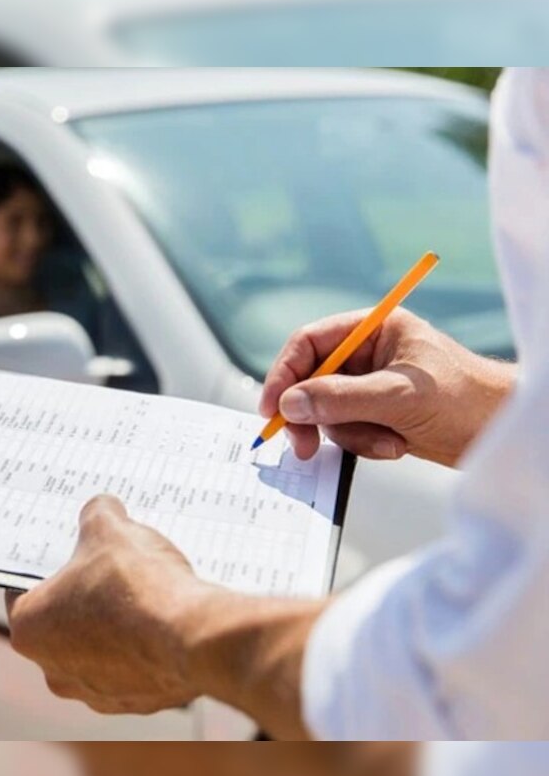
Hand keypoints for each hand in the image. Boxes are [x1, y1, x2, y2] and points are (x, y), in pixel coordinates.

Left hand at [5, 495, 213, 714]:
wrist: (192, 636)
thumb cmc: (136, 586)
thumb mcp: (109, 529)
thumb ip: (97, 515)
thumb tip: (102, 510)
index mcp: (29, 629)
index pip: (23, 591)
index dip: (45, 568)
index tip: (66, 554)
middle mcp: (54, 670)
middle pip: (61, 623)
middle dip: (83, 597)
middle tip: (108, 570)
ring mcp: (95, 693)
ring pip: (98, 650)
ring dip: (114, 627)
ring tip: (143, 595)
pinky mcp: (135, 703)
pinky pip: (134, 669)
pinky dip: (144, 649)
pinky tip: (163, 622)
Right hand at [260, 308, 514, 466]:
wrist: (504, 433)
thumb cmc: (467, 400)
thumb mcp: (398, 396)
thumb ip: (340, 398)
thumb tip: (290, 404)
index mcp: (374, 330)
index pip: (310, 343)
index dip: (285, 374)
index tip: (273, 408)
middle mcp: (368, 354)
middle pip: (311, 380)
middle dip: (312, 414)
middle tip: (302, 446)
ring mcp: (371, 385)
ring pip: (327, 411)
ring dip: (350, 434)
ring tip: (387, 442)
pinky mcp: (377, 414)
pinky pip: (346, 430)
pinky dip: (364, 443)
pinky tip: (396, 445)